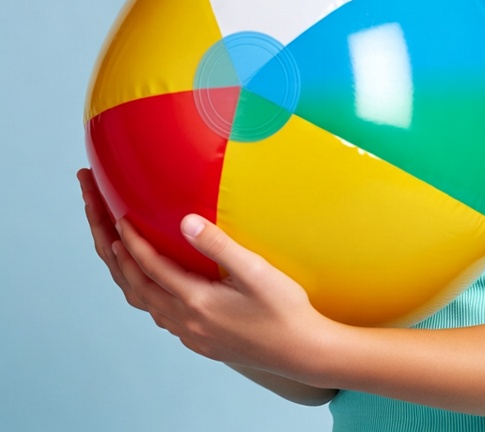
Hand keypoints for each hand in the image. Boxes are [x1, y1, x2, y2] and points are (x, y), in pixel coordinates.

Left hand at [77, 169, 337, 390]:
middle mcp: (185, 321)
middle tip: (101, 224)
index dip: (131, 241)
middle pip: (135, 286)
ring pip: (144, 303)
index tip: (117, 216)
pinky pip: (159, 315)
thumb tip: (185, 222)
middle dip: (115, 253)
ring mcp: (191, 334)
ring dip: (126, 275)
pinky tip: (153, 284)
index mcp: (196, 302)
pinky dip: (145, 293)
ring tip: (117, 250)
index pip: (151, 267)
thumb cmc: (284, 310)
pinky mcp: (200, 341)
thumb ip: (218, 245)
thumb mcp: (255, 271)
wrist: (301, 351)